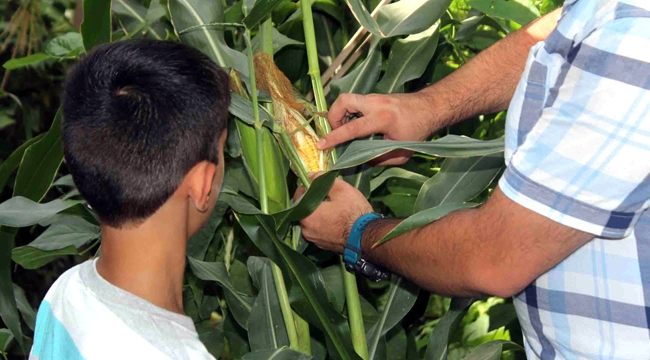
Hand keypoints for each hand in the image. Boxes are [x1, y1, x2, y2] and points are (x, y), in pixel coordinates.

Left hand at [294, 174, 372, 252]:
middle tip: (326, 194)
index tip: (315, 183)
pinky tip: (335, 219)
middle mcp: (306, 230)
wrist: (367, 236)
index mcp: (306, 216)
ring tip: (332, 207)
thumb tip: (310, 175)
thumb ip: (322, 180)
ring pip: (312, 221)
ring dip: (318, 213)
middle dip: (313, 201)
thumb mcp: (341, 189)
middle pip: (304, 210)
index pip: (298, 196)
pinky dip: (324, 224)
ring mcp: (315, 240)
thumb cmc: (353, 212)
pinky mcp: (324, 246)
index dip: (306, 187)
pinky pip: (320, 230)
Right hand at [318, 93, 438, 165]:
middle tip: (337, 131)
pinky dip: (349, 112)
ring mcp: (374, 97)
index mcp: (383, 119)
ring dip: (340, 114)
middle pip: (344, 101)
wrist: (430, 108)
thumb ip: (379, 159)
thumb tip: (360, 160)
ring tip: (347, 129)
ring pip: (346, 99)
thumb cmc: (418, 132)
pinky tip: (357, 124)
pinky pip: (354, 101)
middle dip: (333, 116)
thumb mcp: (401, 153)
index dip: (334, 137)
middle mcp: (375, 104)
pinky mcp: (373, 96)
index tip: (321, 145)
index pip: (353, 128)